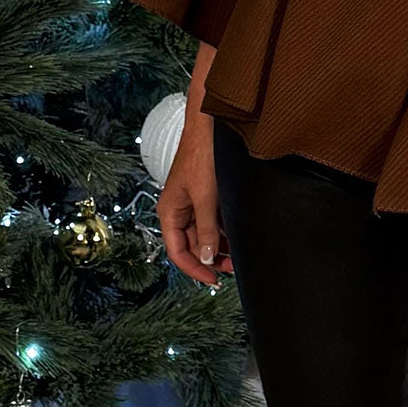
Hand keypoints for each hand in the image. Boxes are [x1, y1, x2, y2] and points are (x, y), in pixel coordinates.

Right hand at [156, 115, 233, 285]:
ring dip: (219, 245)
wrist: (211, 127)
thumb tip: (208, 258)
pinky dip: (223, 229)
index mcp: (169, 212)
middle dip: (210, 258)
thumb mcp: (206, 198)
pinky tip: (236, 235)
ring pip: (204, 233)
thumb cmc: (201, 156)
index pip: (178, 252)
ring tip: (237, 254)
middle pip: (192, 245)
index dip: (195, 268)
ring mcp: (192, 202)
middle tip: (232, 268)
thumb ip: (207, 229)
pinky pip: (212, 219)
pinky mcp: (205, 194)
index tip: (212, 279)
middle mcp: (178, 210)